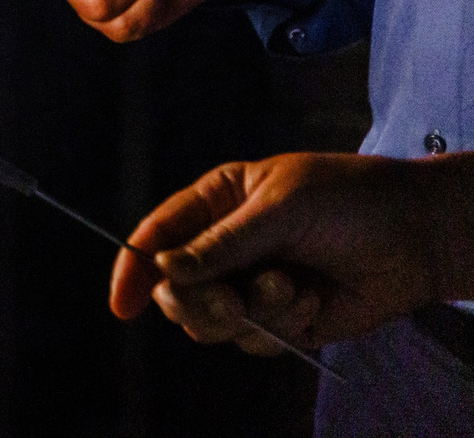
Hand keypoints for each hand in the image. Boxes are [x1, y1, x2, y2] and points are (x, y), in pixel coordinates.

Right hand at [113, 152, 473, 351]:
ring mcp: (253, 286)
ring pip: (212, 322)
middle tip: (231, 301)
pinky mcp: (283, 321)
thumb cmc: (348, 199)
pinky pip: (256, 340)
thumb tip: (164, 270)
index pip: (157, 238)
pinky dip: (284, 323)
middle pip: (176, 291)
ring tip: (290, 288)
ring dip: (251, 312)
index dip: (133, 271)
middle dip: (199, 301)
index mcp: (215, 203)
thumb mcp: (279, 207)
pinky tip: (314, 298)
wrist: (418, 237)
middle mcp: (226, 248)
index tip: (123, 305)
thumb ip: (221, 242)